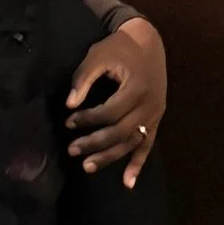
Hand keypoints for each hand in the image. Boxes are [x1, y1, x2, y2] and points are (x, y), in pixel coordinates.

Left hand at [66, 15, 165, 183]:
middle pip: (120, 132)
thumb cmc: (119, 48)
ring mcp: (155, 115)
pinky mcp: (156, 119)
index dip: (88, 119)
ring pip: (132, 143)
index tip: (68, 120)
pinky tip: (128, 183)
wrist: (149, 41)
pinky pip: (147, 145)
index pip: (110, 113)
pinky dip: (138, 165)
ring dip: (110, 157)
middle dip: (94, 143)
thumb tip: (69, 105)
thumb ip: (83, 79)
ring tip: (87, 167)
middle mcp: (150, 105)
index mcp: (137, 88)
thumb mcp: (98, 56)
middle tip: (71, 150)